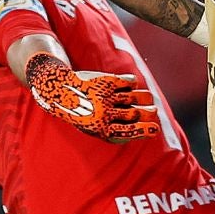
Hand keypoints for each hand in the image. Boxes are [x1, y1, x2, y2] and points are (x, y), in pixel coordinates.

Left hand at [24, 53, 157, 140]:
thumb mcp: (93, 127)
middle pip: (136, 113)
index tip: (155, 129)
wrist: (58, 90)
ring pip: (135, 97)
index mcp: (100, 129)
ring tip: (149, 100)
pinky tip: (131, 87)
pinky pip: (129, 82)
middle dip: (149, 113)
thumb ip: (115, 130)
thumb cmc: (80, 113)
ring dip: (145, 98)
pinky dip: (133, 84)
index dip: (145, 130)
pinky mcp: (106, 81)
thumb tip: (144, 127)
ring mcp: (105, 97)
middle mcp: (104, 113)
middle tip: (153, 111)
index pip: (129, 131)